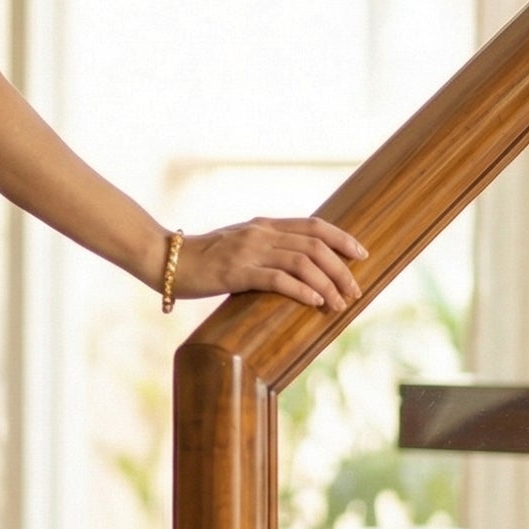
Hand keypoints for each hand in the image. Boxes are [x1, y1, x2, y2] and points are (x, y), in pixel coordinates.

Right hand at [174, 216, 365, 311]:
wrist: (166, 260)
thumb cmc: (203, 259)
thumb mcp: (239, 245)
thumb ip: (266, 248)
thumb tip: (297, 265)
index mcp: (264, 225)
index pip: (313, 225)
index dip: (342, 238)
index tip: (362, 254)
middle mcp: (261, 234)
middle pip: (314, 245)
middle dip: (341, 268)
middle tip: (355, 290)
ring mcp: (249, 251)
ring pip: (302, 262)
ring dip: (327, 283)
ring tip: (340, 303)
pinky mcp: (236, 272)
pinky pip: (277, 279)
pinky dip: (301, 290)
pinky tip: (314, 302)